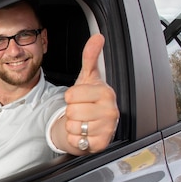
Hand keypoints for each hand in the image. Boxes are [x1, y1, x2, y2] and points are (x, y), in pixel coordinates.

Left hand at [62, 34, 118, 153]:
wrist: (90, 124)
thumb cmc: (88, 100)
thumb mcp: (87, 78)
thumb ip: (90, 58)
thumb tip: (97, 37)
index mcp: (106, 93)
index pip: (71, 95)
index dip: (70, 97)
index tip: (80, 98)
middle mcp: (110, 111)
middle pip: (71, 111)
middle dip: (71, 112)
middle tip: (81, 110)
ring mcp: (107, 129)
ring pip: (72, 126)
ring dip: (73, 125)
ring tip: (82, 121)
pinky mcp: (101, 144)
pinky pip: (76, 140)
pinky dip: (75, 138)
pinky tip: (84, 133)